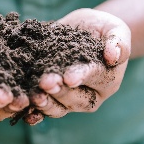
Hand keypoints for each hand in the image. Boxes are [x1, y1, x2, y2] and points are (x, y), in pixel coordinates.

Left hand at [26, 8, 130, 123]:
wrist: (84, 31)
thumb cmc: (103, 29)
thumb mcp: (116, 29)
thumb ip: (119, 42)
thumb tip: (113, 55)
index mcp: (108, 79)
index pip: (94, 77)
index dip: (81, 77)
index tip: (68, 77)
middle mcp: (91, 95)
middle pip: (75, 98)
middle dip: (59, 91)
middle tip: (45, 83)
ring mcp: (71, 100)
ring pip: (59, 108)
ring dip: (45, 104)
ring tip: (34, 97)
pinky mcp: (53, 99)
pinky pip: (44, 111)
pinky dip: (34, 114)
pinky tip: (25, 114)